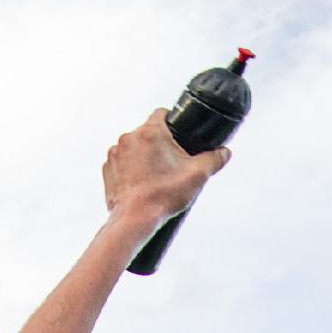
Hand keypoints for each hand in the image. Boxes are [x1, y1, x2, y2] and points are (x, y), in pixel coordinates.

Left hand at [103, 108, 229, 229]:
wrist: (134, 219)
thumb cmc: (162, 197)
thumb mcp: (197, 176)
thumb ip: (214, 159)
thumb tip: (224, 152)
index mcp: (150, 132)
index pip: (162, 113)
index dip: (173, 122)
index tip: (179, 135)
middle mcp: (128, 137)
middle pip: (149, 133)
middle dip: (160, 145)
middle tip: (171, 164)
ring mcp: (115, 153)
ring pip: (134, 148)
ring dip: (143, 157)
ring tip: (155, 177)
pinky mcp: (107, 169)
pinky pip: (121, 163)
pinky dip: (130, 170)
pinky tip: (141, 184)